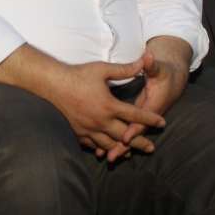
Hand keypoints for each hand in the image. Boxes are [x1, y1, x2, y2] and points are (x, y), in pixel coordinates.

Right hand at [43, 56, 161, 159]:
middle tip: (151, 148)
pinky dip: (101, 148)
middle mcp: (100, 120)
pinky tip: (106, 150)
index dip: (150, 119)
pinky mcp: (78, 132)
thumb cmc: (78, 75)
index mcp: (109, 105)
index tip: (162, 123)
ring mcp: (88, 129)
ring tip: (130, 153)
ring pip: (109, 144)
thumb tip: (143, 61)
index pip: (135, 115)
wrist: (53, 85)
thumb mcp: (102, 69)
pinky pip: (93, 145)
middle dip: (139, 142)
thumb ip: (124, 69)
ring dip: (122, 149)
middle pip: (125, 135)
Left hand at [107, 44, 188, 162]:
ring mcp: (145, 120)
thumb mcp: (158, 68)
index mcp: (154, 104)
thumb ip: (151, 64)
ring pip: (132, 135)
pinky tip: (105, 148)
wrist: (174, 80)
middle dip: (124, 145)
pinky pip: (129, 133)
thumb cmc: (164, 73)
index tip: (124, 137)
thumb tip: (148, 56)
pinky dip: (118, 141)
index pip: (142, 119)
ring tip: (105, 157)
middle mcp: (149, 115)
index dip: (134, 128)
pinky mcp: (139, 120)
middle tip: (111, 157)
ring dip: (120, 147)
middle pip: (136, 133)